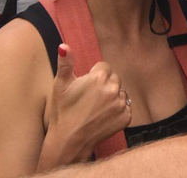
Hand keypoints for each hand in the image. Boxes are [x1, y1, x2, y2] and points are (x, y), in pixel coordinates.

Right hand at [44, 44, 131, 162]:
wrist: (69, 141)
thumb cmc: (63, 112)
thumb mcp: (60, 85)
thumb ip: (65, 63)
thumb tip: (64, 46)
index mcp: (99, 77)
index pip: (104, 67)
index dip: (94, 76)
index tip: (86, 87)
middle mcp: (113, 89)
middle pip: (114, 79)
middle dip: (105, 85)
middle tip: (90, 99)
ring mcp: (121, 104)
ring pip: (120, 93)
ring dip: (112, 98)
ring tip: (96, 109)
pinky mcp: (126, 117)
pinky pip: (126, 107)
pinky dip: (118, 111)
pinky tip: (104, 117)